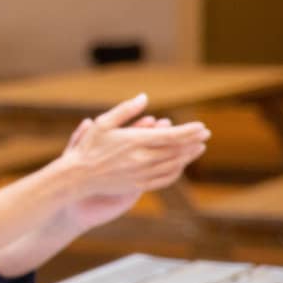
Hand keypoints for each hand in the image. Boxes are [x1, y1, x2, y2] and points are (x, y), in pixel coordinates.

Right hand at [57, 95, 208, 228]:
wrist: (77, 177)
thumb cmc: (88, 148)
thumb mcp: (103, 123)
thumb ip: (125, 110)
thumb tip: (144, 97)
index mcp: (135, 141)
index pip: (172, 136)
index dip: (190, 132)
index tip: (202, 127)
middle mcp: (142, 159)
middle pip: (177, 151)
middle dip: (193, 142)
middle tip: (205, 135)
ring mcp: (141, 174)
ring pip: (173, 165)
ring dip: (188, 157)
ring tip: (198, 149)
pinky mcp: (138, 185)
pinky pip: (164, 179)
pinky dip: (176, 171)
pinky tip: (179, 165)